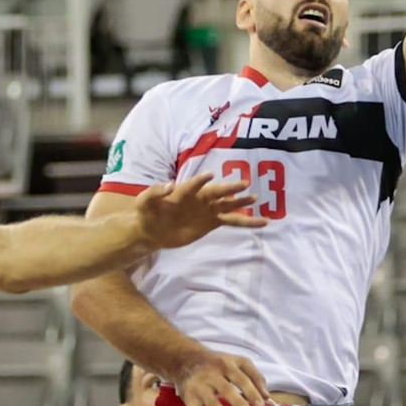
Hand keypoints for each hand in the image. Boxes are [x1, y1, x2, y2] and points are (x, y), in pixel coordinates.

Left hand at [134, 172, 261, 249]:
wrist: (152, 230)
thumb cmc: (147, 212)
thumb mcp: (145, 202)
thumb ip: (155, 192)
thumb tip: (169, 185)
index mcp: (184, 191)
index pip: (194, 184)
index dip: (200, 181)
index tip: (210, 176)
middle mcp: (200, 198)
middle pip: (217, 192)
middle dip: (230, 188)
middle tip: (244, 183)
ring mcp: (208, 210)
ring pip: (228, 205)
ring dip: (241, 202)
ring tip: (255, 199)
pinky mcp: (212, 222)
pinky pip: (232, 221)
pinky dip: (246, 222)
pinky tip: (261, 222)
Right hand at [174, 348, 272, 405]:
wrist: (184, 358)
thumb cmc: (216, 363)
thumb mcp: (235, 361)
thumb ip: (254, 375)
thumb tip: (267, 397)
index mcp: (227, 365)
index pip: (241, 378)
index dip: (252, 391)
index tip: (261, 405)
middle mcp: (212, 375)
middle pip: (226, 389)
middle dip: (237, 401)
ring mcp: (200, 387)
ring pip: (212, 404)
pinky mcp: (189, 398)